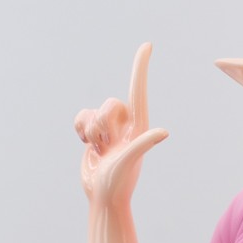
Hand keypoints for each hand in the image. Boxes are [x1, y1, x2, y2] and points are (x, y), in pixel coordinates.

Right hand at [74, 42, 167, 205]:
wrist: (101, 196)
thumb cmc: (118, 183)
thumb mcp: (129, 161)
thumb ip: (143, 143)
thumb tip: (163, 132)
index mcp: (140, 127)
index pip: (139, 91)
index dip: (140, 68)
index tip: (147, 45)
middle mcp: (126, 125)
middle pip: (110, 104)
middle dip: (103, 125)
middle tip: (107, 148)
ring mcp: (109, 129)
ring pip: (93, 112)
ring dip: (90, 132)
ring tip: (100, 151)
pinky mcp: (94, 132)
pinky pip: (81, 116)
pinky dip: (80, 130)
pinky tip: (89, 147)